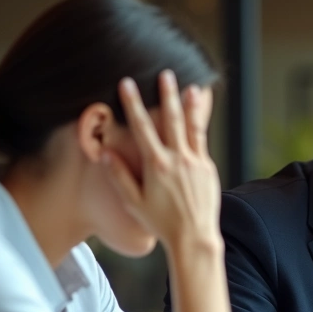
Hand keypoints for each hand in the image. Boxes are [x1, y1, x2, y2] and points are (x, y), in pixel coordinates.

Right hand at [105, 70, 221, 253]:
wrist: (194, 237)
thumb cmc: (161, 223)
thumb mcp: (134, 203)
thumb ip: (119, 177)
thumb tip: (104, 154)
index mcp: (156, 165)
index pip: (142, 127)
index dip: (133, 103)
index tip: (127, 83)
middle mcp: (177, 159)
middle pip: (171, 119)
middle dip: (166, 95)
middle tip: (164, 74)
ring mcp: (195, 162)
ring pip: (191, 126)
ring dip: (189, 103)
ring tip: (189, 85)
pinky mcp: (208, 167)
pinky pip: (203, 139)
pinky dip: (201, 122)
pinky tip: (201, 110)